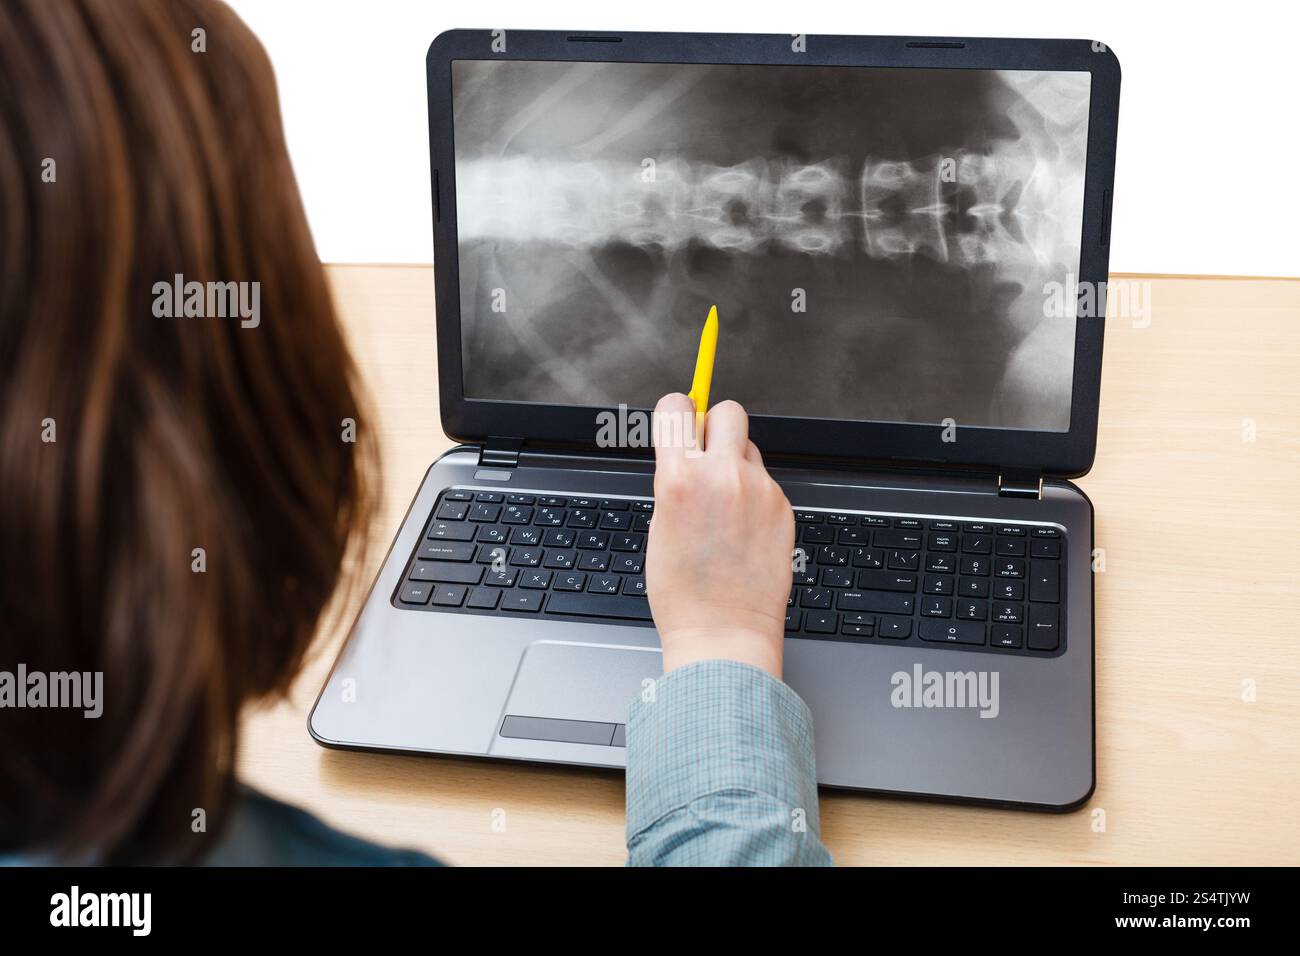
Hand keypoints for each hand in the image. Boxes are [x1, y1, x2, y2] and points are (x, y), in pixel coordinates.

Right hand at [645, 393, 794, 678]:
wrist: (724, 632)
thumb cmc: (684, 593)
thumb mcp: (659, 527)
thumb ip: (673, 483)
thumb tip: (684, 457)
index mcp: (679, 479)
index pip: (677, 408)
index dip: (677, 413)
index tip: (678, 422)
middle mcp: (722, 476)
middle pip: (727, 411)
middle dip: (715, 425)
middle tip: (707, 453)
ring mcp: (758, 490)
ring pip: (749, 448)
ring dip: (737, 463)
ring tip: (725, 506)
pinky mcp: (782, 508)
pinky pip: (766, 482)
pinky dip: (755, 496)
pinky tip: (744, 529)